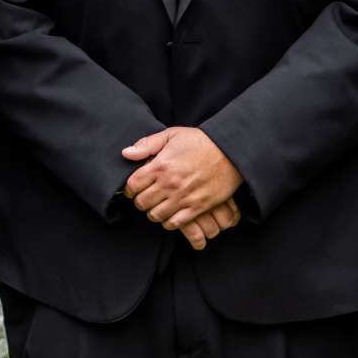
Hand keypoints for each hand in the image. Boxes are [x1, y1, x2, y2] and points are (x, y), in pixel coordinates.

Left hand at [122, 127, 243, 249]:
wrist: (231, 150)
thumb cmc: (200, 141)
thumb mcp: (172, 135)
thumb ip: (147, 144)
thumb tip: (126, 153)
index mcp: (161, 165)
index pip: (132, 185)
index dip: (129, 189)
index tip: (134, 189)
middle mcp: (170, 183)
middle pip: (142, 203)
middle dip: (140, 201)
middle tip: (146, 198)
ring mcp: (184, 197)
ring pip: (156, 215)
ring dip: (153, 212)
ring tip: (157, 206)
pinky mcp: (198, 207)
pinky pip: (175, 223)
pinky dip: (169, 221)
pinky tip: (171, 214)